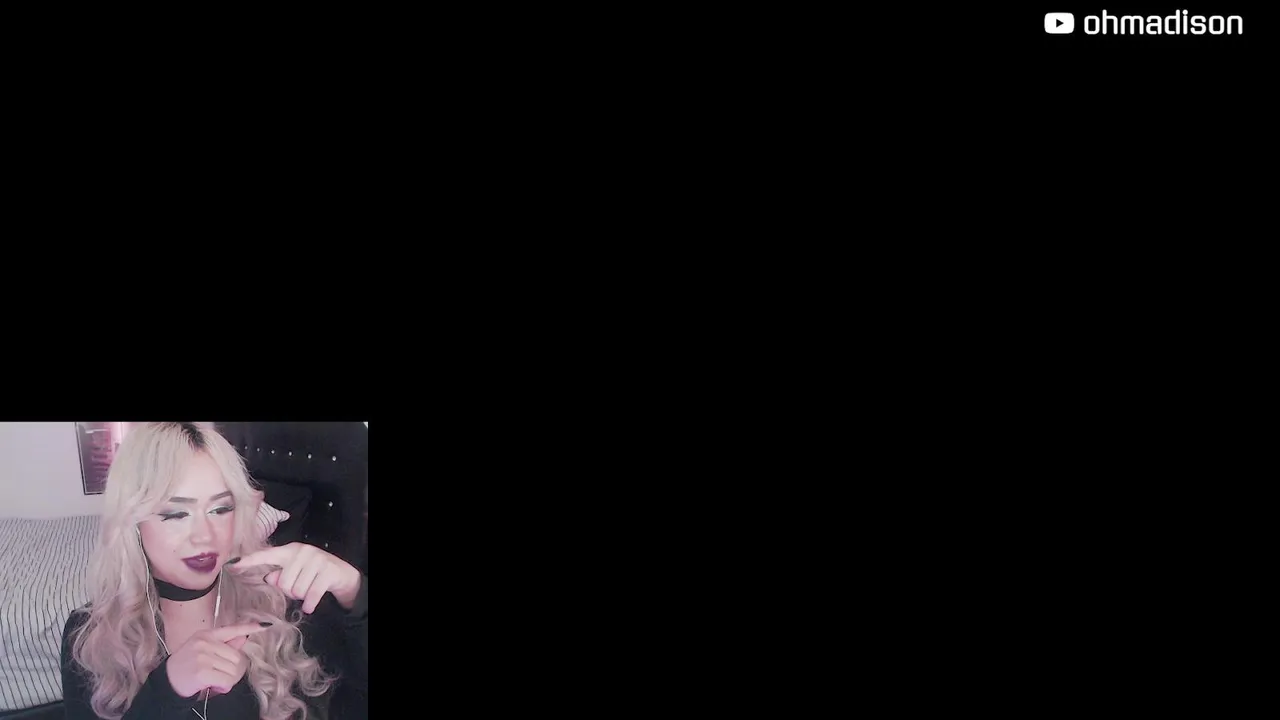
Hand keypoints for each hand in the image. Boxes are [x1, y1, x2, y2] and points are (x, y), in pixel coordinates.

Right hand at [165, 623, 270, 698]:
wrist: (167, 681)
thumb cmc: (188, 665)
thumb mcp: (204, 650)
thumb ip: (225, 644)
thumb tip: (245, 637)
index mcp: (206, 635)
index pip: (232, 629)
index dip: (250, 627)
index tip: (266, 625)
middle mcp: (205, 642)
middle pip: (238, 656)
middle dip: (235, 670)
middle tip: (222, 677)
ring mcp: (203, 656)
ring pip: (234, 669)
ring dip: (230, 680)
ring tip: (217, 681)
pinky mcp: (202, 672)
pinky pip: (227, 680)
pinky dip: (226, 687)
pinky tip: (216, 687)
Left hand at [232, 543, 361, 612]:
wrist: (342, 574)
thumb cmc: (313, 574)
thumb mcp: (296, 572)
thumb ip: (279, 575)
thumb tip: (269, 578)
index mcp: (290, 550)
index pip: (266, 556)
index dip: (249, 561)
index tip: (232, 564)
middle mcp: (302, 551)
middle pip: (283, 582)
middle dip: (290, 591)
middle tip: (300, 588)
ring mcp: (316, 560)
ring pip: (297, 590)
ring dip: (301, 597)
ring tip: (309, 591)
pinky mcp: (327, 571)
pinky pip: (310, 595)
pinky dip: (309, 604)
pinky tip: (311, 606)